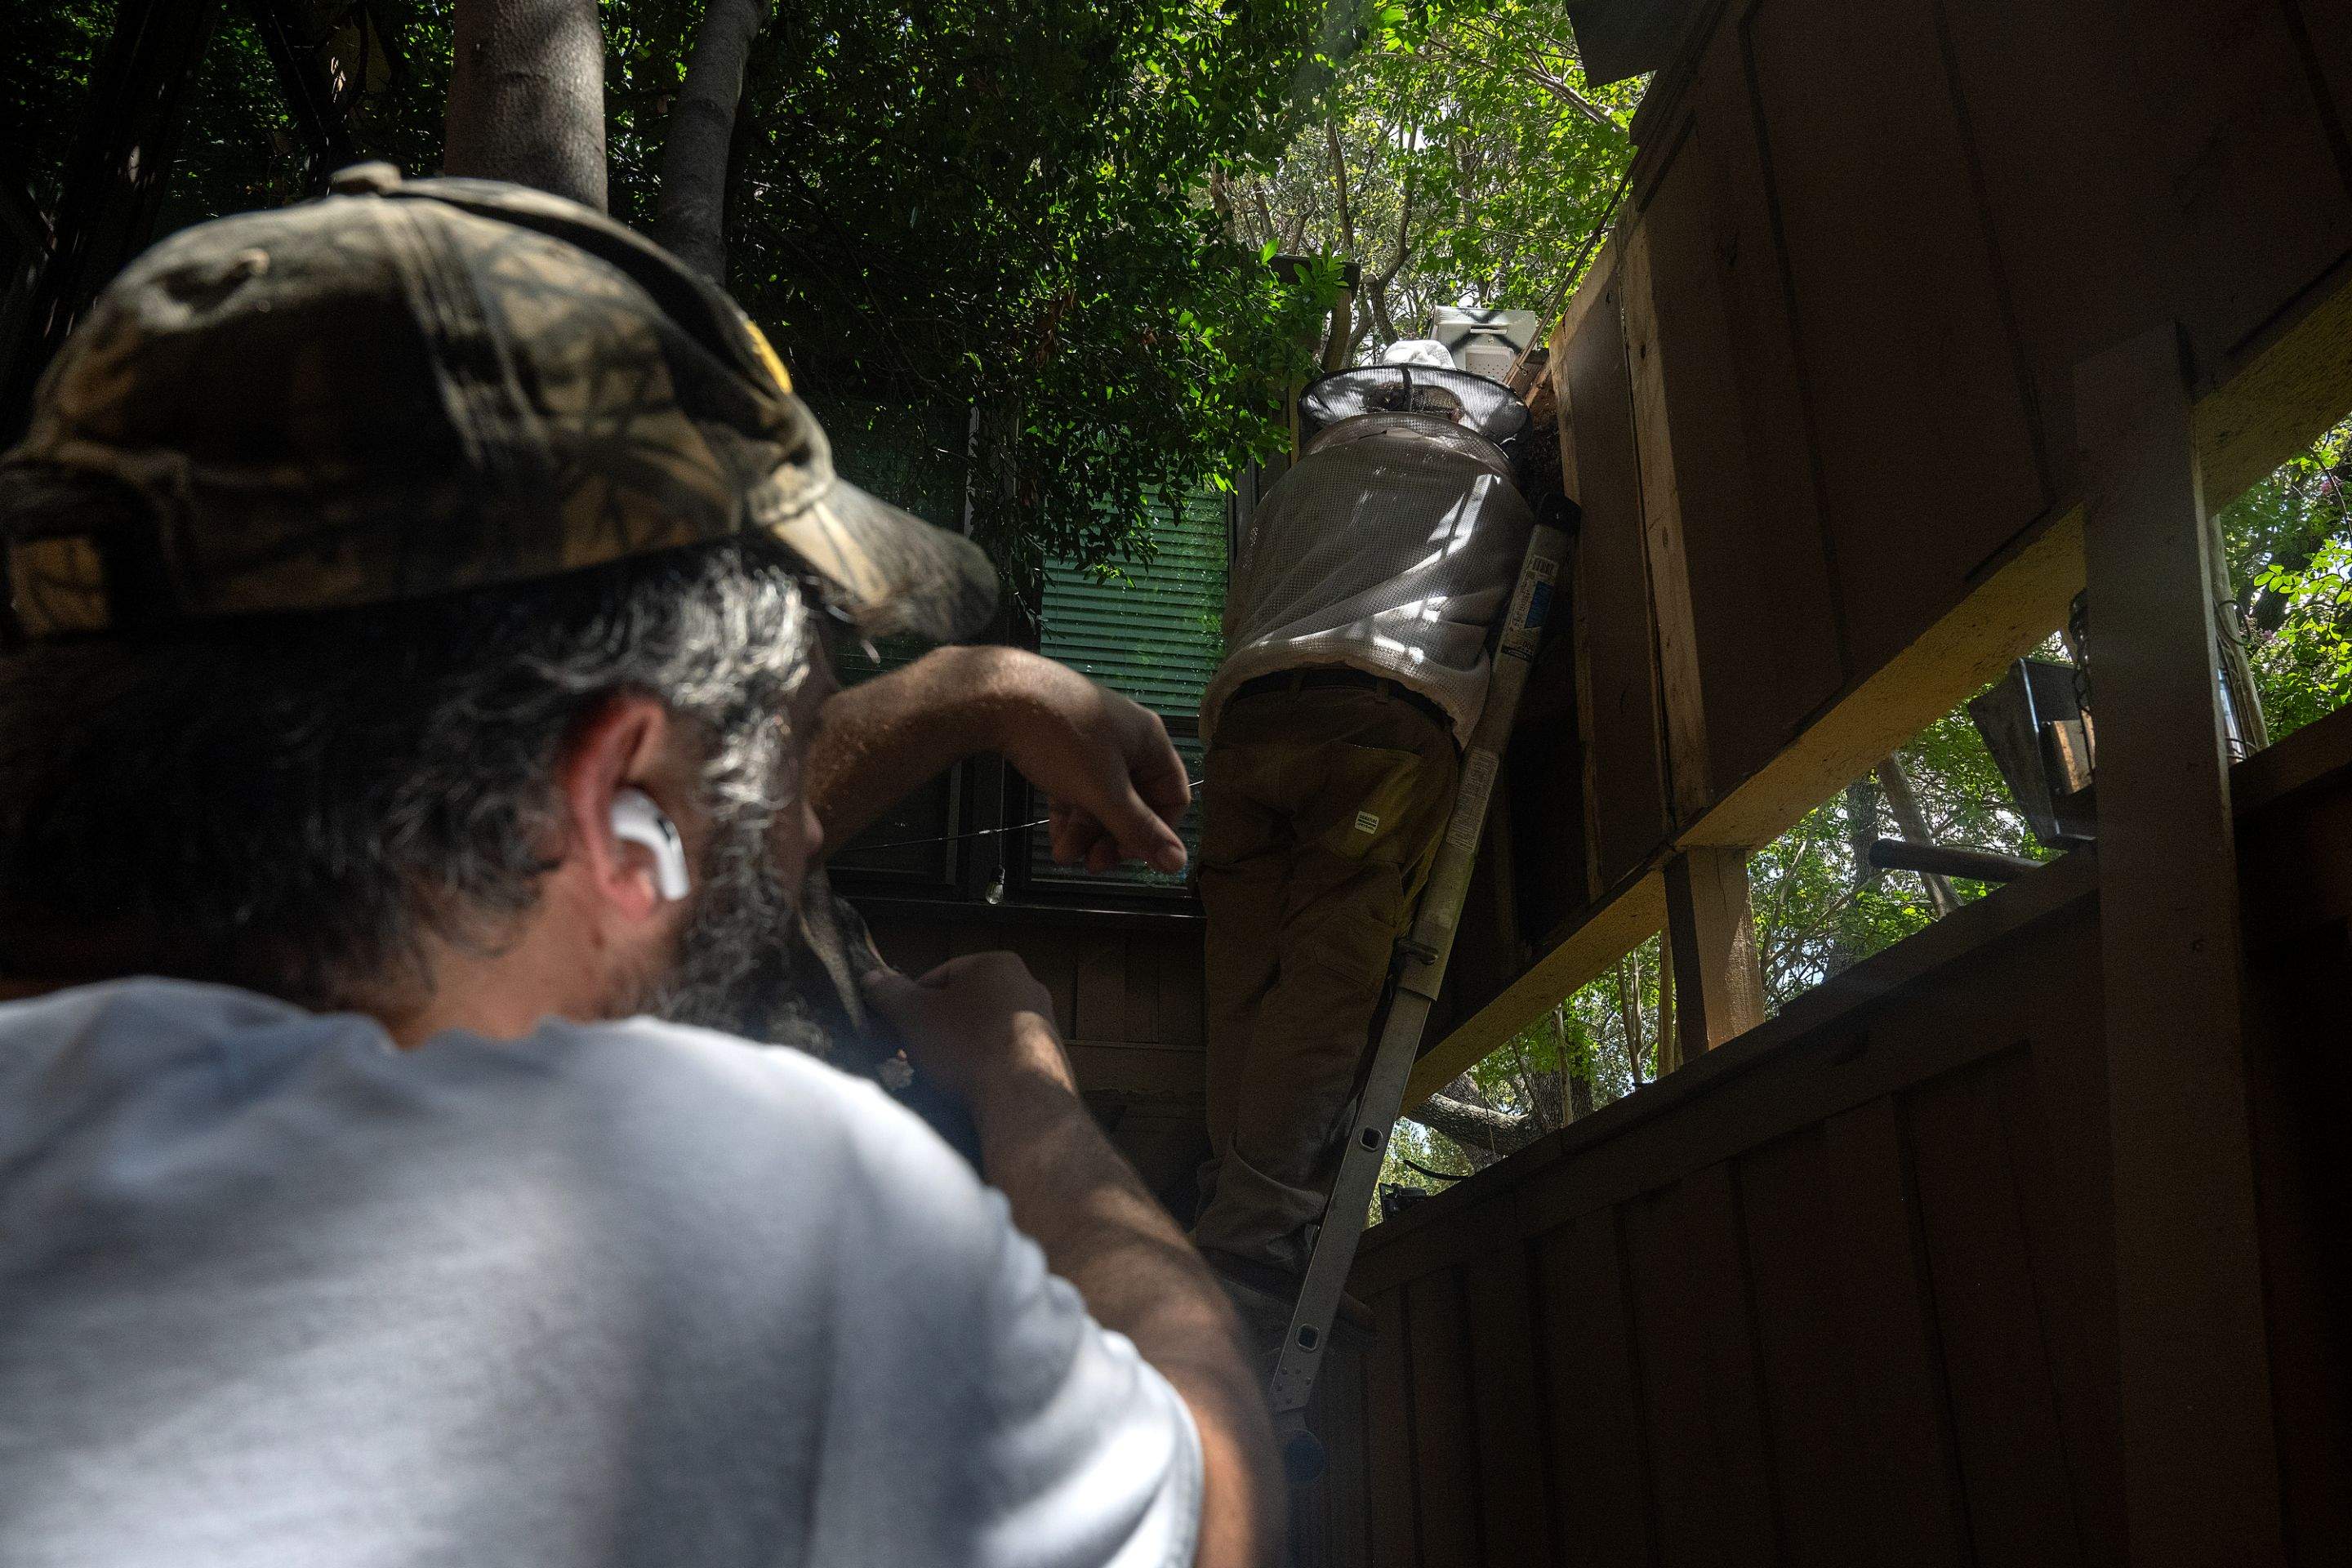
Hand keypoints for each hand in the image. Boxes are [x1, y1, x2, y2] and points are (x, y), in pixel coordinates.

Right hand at [862, 953, 1073, 1104]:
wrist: (1023, 1099)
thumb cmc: (965, 1046)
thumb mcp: (914, 1016)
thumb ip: (890, 994)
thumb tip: (871, 978)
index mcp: (997, 964)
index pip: (939, 976)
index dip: (910, 1003)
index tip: (896, 1030)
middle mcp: (1027, 985)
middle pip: (963, 1005)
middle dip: (935, 1029)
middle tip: (912, 1055)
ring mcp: (1044, 1021)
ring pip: (984, 1031)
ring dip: (958, 1049)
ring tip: (939, 1075)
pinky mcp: (1050, 1056)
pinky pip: (1005, 1055)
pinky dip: (985, 1066)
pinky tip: (970, 1088)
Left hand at [984, 653, 1190, 874]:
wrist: (999, 696)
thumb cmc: (1063, 741)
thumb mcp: (1104, 792)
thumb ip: (1139, 829)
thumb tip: (1179, 864)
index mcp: (1150, 741)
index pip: (1173, 796)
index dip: (1157, 832)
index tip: (1130, 856)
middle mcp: (1127, 738)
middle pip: (1134, 801)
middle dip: (1112, 837)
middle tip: (1093, 864)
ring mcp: (1093, 740)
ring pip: (1101, 797)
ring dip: (1086, 832)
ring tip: (1063, 856)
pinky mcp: (1062, 744)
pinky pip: (1077, 785)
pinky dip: (1069, 812)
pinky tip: (1056, 839)